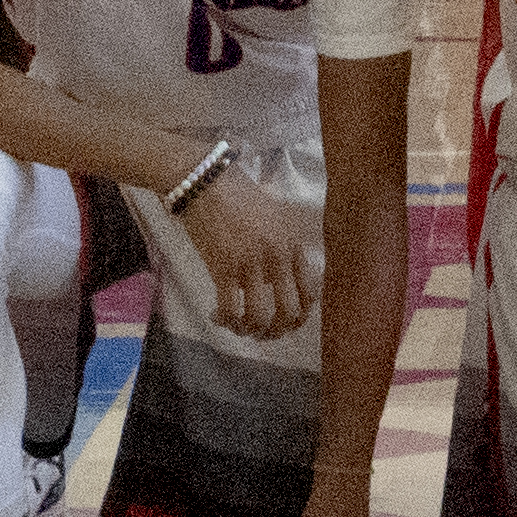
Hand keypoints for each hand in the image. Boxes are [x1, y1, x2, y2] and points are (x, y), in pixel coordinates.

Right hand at [169, 158, 314, 340]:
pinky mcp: (223, 268)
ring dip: (252, 331)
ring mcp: (250, 264)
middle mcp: (277, 257)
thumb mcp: (275, 216)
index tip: (289, 320)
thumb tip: (281, 277)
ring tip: (242, 328)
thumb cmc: (239, 195)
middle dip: (280, 330)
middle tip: (266, 333)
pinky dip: (226, 321)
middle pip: (290, 311)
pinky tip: (219, 316)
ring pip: (260, 316)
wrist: (206, 182)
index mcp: (292, 243)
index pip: (311, 290)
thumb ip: (284, 246)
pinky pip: (231, 310)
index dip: (302, 314)